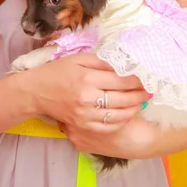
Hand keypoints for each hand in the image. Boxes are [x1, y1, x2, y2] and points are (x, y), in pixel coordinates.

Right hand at [28, 53, 149, 132]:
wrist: (37, 92)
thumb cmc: (58, 72)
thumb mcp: (78, 59)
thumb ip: (101, 62)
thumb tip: (122, 65)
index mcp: (87, 79)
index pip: (119, 80)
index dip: (135, 80)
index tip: (145, 77)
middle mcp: (87, 99)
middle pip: (122, 98)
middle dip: (139, 94)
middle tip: (150, 91)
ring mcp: (85, 115)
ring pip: (118, 115)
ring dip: (134, 108)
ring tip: (142, 102)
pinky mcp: (82, 126)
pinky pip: (108, 127)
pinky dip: (121, 121)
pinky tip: (128, 114)